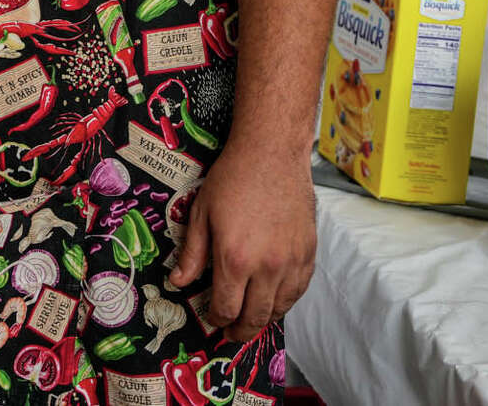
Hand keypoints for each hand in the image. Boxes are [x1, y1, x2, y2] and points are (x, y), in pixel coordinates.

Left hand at [168, 141, 316, 340]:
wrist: (271, 154)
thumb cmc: (232, 179)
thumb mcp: (201, 214)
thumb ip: (192, 254)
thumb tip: (179, 282)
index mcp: (235, 259)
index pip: (226, 308)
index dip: (217, 319)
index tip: (212, 318)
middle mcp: (267, 267)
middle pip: (255, 317)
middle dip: (240, 330)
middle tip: (231, 333)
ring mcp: (292, 262)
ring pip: (280, 309)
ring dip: (264, 319)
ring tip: (251, 319)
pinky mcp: (309, 254)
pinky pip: (299, 292)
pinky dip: (285, 302)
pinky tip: (274, 300)